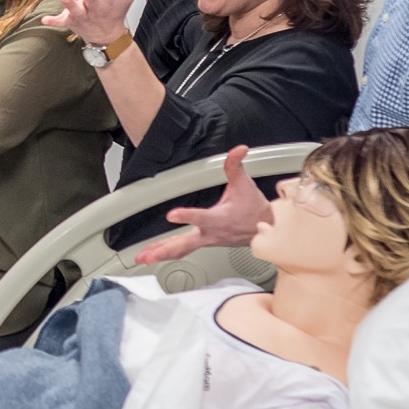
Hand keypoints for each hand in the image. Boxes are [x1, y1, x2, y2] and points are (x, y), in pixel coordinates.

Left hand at [133, 146, 272, 264]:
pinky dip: (168, 253)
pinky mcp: (204, 243)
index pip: (201, 217)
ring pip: (181, 250)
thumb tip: (237, 150)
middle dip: (165, 250)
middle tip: (148, 255)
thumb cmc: (254, 209)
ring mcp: (206, 240)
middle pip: (185, 244)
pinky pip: (183, 251)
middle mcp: (210, 233)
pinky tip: (155, 255)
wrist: (265, 229)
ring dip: (161, 254)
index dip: (186, 215)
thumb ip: (235, 166)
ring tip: (143, 258)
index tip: (172, 215)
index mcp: (218, 219)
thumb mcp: (244, 184)